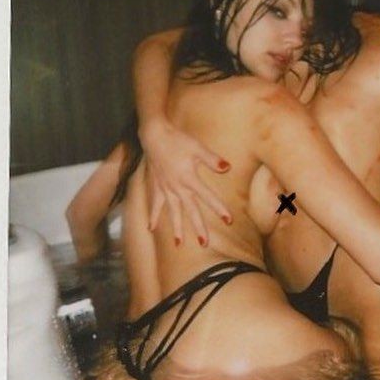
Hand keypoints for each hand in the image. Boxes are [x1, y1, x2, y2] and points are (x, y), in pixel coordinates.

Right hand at [140, 118, 231, 245]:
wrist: (154, 135)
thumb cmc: (177, 140)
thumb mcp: (197, 148)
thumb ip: (212, 160)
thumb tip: (227, 168)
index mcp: (189, 179)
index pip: (208, 197)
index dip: (219, 209)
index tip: (229, 220)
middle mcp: (177, 188)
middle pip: (190, 211)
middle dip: (198, 227)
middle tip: (204, 243)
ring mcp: (165, 189)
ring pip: (172, 212)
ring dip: (175, 228)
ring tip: (179, 244)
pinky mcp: (156, 186)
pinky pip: (154, 204)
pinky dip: (152, 216)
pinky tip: (150, 229)